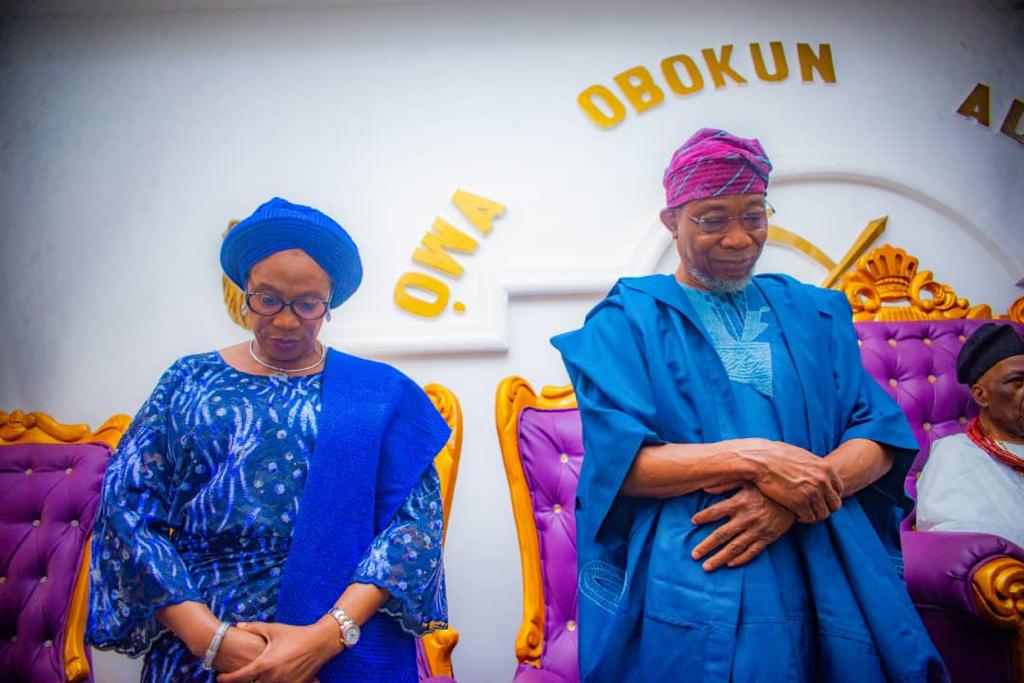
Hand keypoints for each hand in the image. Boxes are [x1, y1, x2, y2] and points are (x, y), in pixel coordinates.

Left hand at [217, 618, 340, 682]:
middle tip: (238, 677)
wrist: (320, 642)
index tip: (220, 677)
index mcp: (264, 664)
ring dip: (258, 682)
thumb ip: (253, 628)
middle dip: (243, 682)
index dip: (227, 679)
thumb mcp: (273, 629)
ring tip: (256, 676)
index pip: (239, 677)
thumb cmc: (295, 634)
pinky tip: (272, 677)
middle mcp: (272, 677)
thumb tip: (238, 625)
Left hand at [690, 483, 795, 570]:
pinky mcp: (768, 538)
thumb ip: (726, 483)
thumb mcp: (748, 479)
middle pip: (721, 535)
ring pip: (734, 548)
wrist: (796, 497)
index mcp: (740, 502)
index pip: (716, 511)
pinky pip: (752, 552)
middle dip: (706, 546)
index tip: (692, 522)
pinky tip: (729, 565)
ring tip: (706, 567)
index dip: (703, 517)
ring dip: (719, 558)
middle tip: (694, 555)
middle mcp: (746, 518)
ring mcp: (757, 530)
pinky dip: (741, 559)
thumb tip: (705, 487)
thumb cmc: (768, 487)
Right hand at [735, 440, 842, 522]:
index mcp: (825, 468)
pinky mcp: (799, 504)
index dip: (829, 496)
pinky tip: (794, 513)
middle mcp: (822, 481)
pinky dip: (803, 518)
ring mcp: (812, 493)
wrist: (758, 460)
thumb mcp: (801, 455)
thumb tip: (818, 471)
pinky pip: (809, 518)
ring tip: (802, 512)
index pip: (839, 489)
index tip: (819, 499)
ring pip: (823, 514)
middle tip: (812, 508)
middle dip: (824, 508)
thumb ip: (814, 466)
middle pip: (835, 505)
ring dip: (814, 515)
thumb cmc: (775, 455)